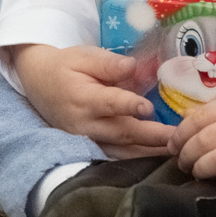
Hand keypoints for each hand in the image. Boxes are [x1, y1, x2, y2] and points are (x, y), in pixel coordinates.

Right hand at [8, 43, 175, 155]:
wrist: (39, 84)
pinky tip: (157, 158)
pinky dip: (137, 160)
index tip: (148, 107)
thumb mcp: (83, 56)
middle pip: (121, 132)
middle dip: (150, 136)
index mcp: (83, 97)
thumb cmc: (65, 66)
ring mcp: (86, 140)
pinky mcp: (90, 148)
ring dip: (148, 152)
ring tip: (175, 150)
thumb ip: (107, 63)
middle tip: (177, 136)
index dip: (128, 105)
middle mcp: (84, 124)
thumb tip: (132, 66)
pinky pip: (115, 158)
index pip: (108, 102)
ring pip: (121, 151)